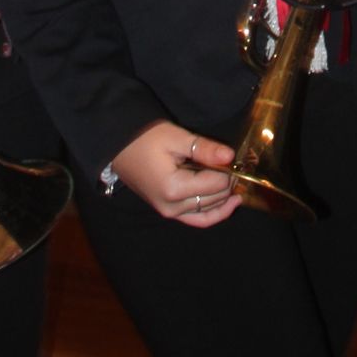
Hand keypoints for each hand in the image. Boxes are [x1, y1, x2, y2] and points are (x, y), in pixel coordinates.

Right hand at [110, 121, 238, 227]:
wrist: (119, 147)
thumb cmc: (145, 138)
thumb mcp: (176, 137)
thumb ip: (204, 149)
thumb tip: (230, 156)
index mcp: (174, 189)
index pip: (216, 185)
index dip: (229, 172)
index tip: (235, 158)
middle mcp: (172, 207)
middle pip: (214, 199)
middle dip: (228, 184)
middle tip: (237, 167)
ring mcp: (169, 213)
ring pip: (207, 212)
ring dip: (224, 199)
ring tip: (238, 185)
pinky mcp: (167, 211)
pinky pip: (196, 219)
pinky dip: (212, 214)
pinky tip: (228, 205)